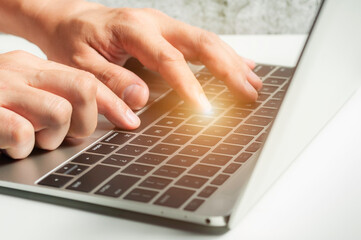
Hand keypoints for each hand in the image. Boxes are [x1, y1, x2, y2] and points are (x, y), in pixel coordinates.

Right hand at [0, 50, 139, 158]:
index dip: (114, 104)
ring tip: (35, 138)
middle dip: (86, 121)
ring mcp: (3, 89)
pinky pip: (23, 133)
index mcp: (34, 66)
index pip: (87, 80)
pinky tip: (14, 145)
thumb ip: (58, 97)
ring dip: (53, 136)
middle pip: (83, 88)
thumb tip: (98, 116)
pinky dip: (24, 146)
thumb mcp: (26, 93)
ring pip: (59, 111)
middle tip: (69, 134)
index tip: (131, 121)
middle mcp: (21, 72)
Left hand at [32, 0, 261, 111]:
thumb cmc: (74, 41)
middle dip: (228, 70)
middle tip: (248, 93)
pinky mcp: (169, 33)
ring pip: (208, 42)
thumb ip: (110, 81)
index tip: (206, 110)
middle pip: (201, 43)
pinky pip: (202, 44)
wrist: (72, 20)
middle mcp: (155, 23)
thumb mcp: (80, 64)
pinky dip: (224, 57)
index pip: (169, 59)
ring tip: (253, 84)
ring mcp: (165, 26)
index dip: (190, 85)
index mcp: (133, 28)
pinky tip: (241, 66)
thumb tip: (140, 100)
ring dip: (233, 63)